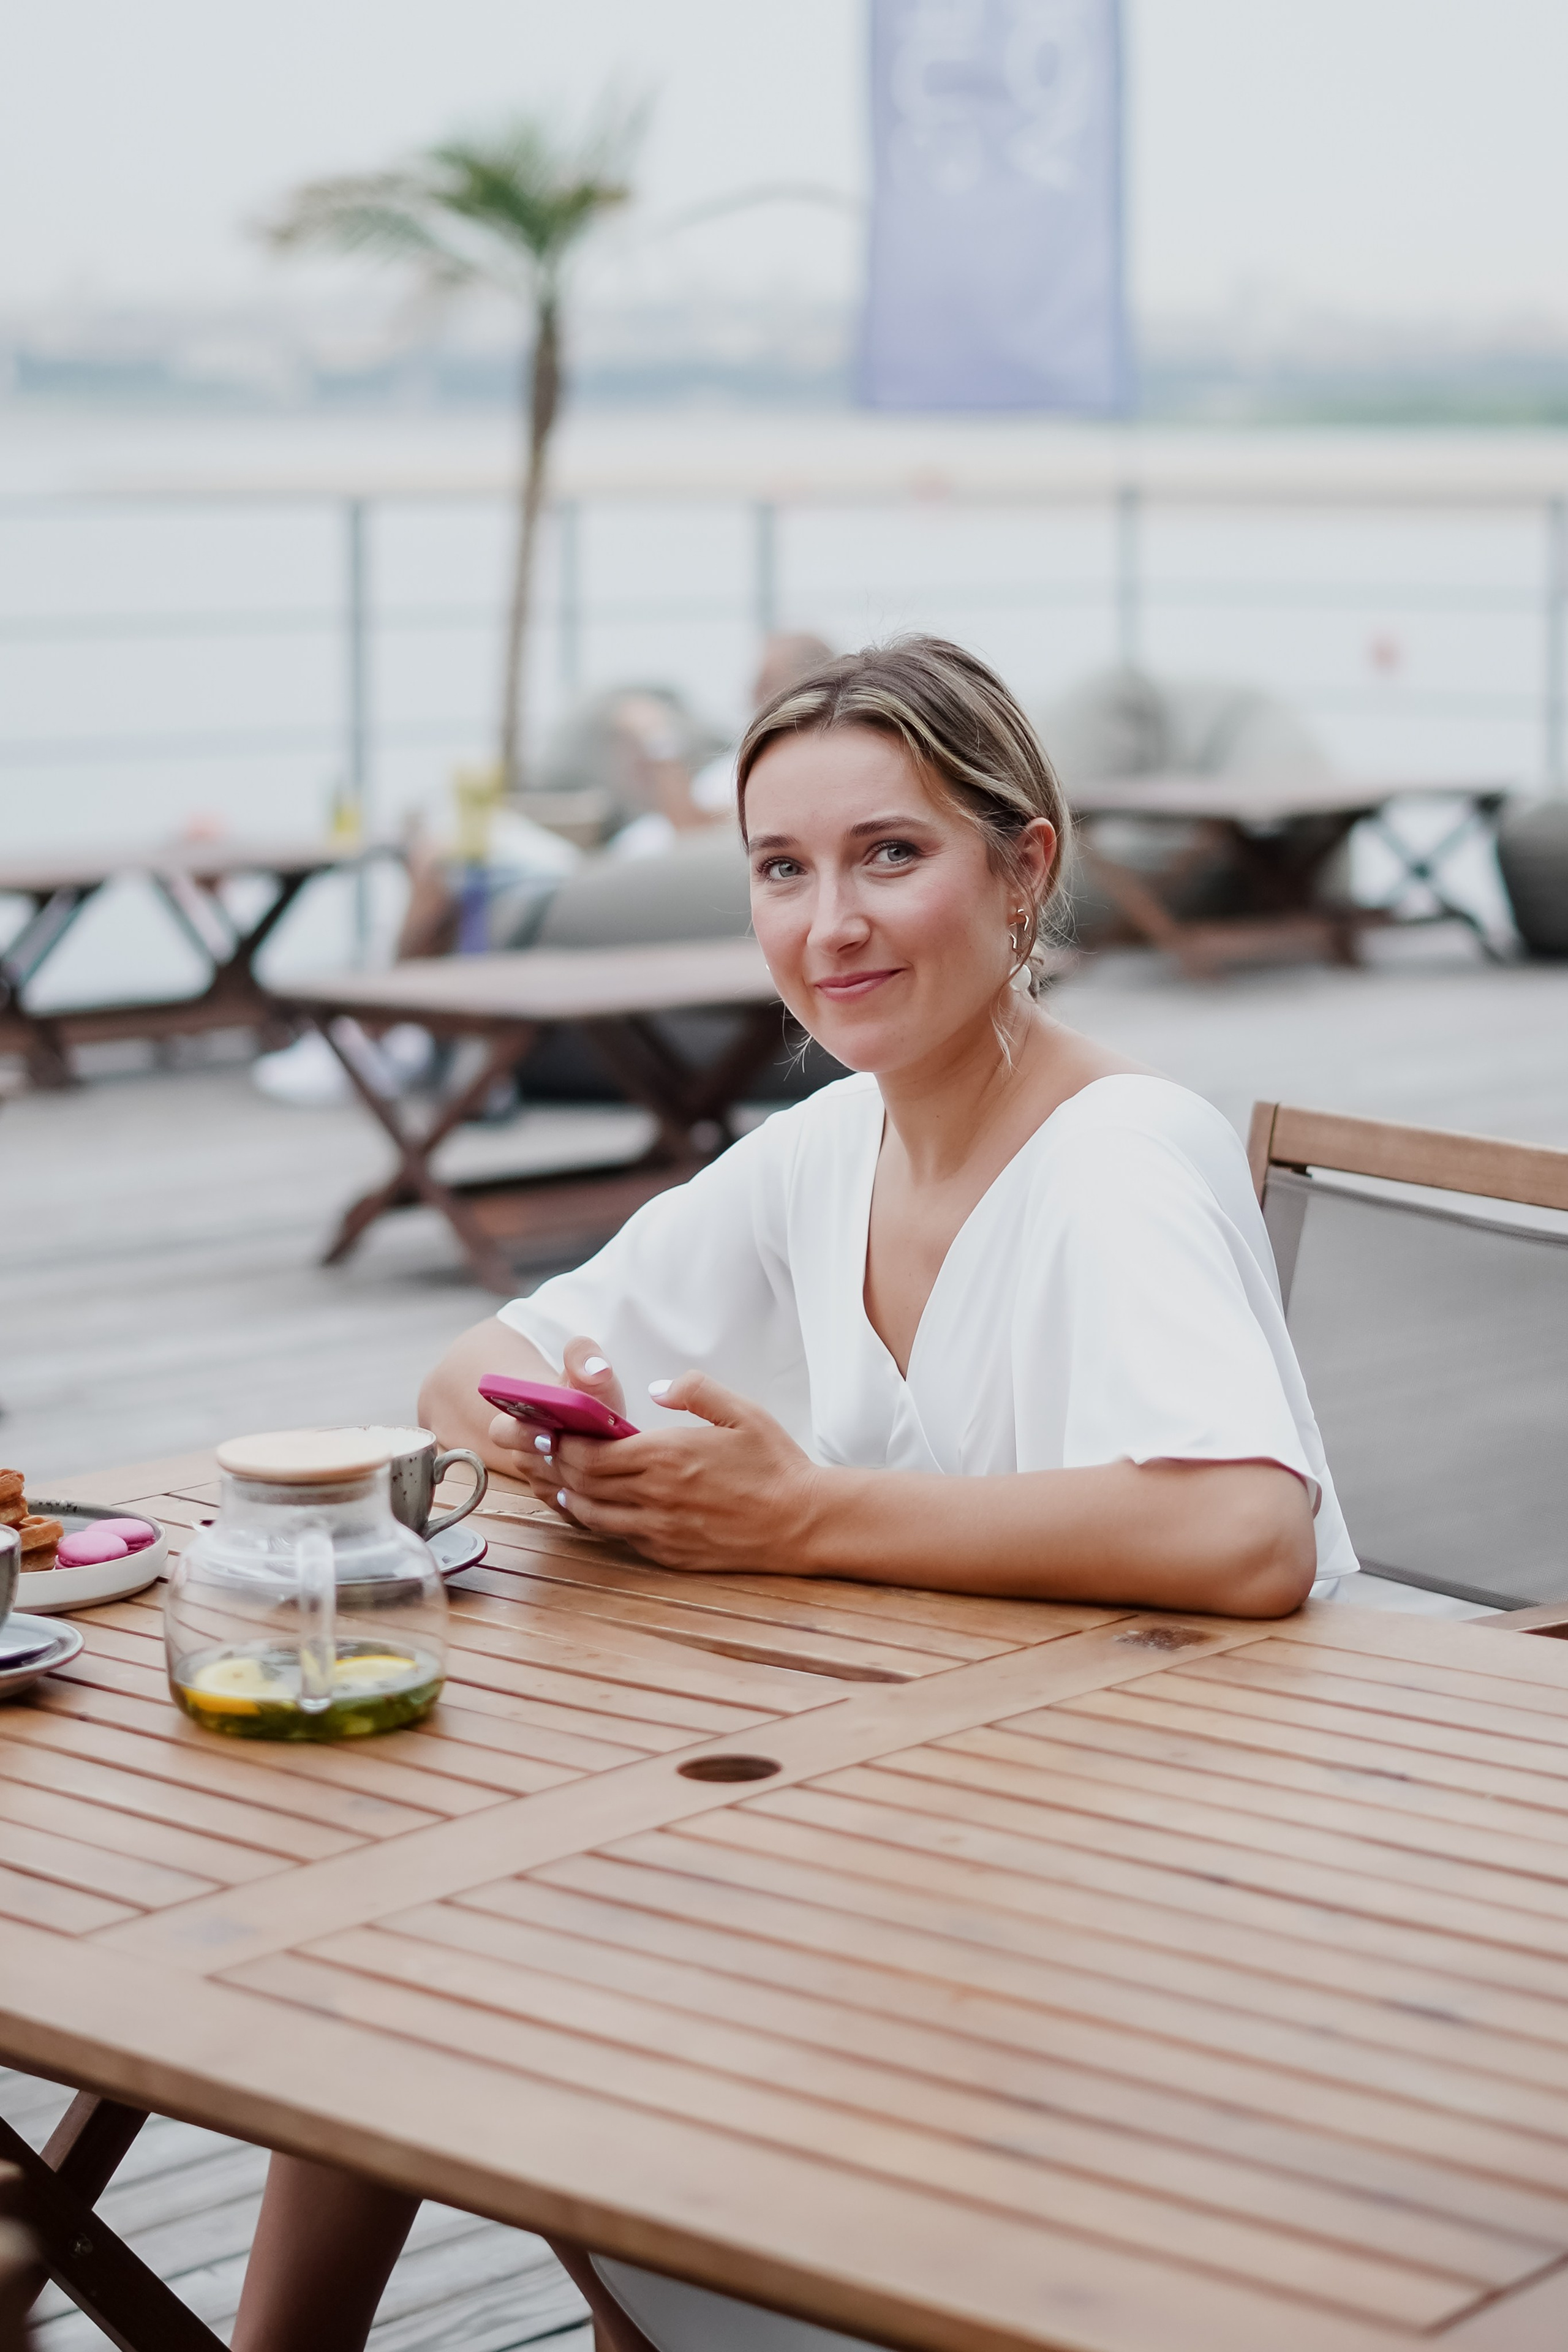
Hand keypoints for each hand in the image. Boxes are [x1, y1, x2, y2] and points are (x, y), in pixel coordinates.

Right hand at [487, 1337, 625, 1519]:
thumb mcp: (584, 1373)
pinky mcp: (566, 1506)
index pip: (503, 1433)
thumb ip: (584, 1359)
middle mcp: (525, 1458)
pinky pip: (577, 1508)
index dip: (522, 1435)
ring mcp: (545, 1484)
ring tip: (610, 1466)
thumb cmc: (584, 1396)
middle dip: (558, 1463)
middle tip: (585, 1459)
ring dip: (582, 1479)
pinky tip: (615, 1482)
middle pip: (531, 1467)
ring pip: (558, 1490)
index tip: (549, 1434)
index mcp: (517, 1423)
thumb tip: (595, 1367)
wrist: (588, 1423)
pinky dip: (596, 1496)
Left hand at [550, 1369, 824, 1571]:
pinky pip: (618, 1538)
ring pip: (592, 1516)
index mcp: (666, 1456)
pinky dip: (596, 1522)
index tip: (549, 1430)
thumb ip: (696, 1390)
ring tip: (556, 1481)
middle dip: (554, 1466)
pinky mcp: (669, 1554)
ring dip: (568, 1497)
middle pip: (582, 1484)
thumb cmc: (775, 1464)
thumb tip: (656, 1388)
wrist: (804, 1521)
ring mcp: (660, 1530)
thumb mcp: (742, 1411)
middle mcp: (654, 1496)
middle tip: (537, 1452)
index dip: (561, 1443)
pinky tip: (592, 1508)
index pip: (589, 1453)